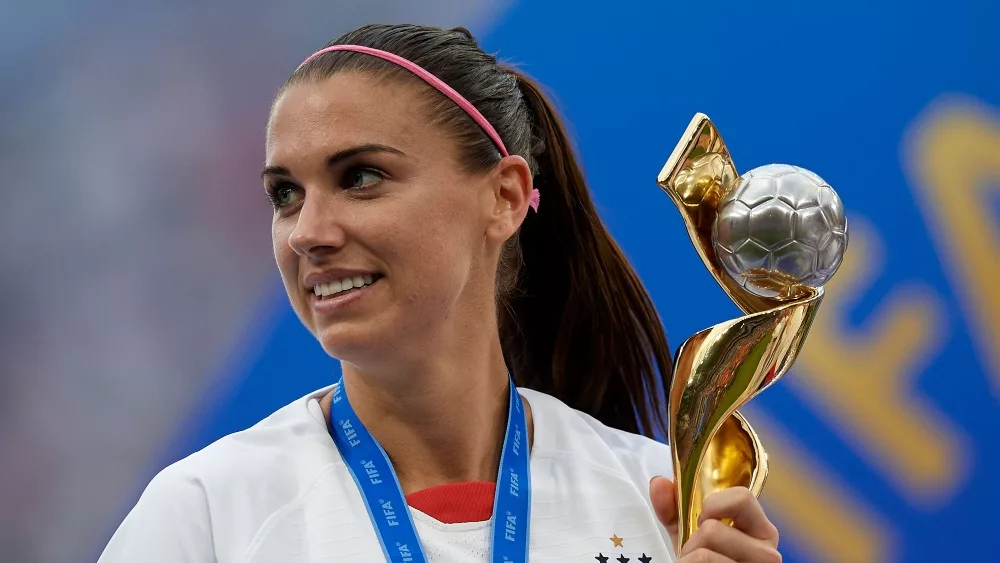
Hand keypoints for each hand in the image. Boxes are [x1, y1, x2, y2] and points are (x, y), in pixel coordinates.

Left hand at [649, 477, 780, 562]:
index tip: (702, 519)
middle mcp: (767, 552)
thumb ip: (675, 509)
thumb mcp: (692, 533)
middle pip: (712, 529)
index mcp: (760, 530)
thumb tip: (659, 483)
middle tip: (696, 554)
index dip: (713, 505)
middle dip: (692, 542)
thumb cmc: (708, 560)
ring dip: (688, 559)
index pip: (742, 497)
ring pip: (703, 555)